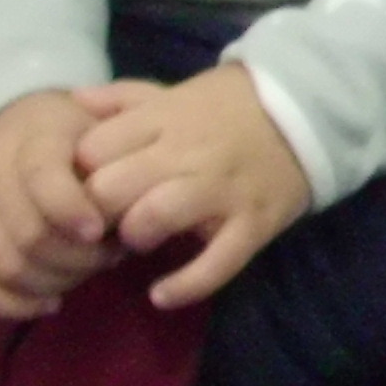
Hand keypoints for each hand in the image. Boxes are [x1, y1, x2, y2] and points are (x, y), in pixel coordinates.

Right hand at [0, 87, 125, 318]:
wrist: (15, 128)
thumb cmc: (76, 135)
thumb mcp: (104, 129)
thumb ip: (119, 161)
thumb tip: (134, 206)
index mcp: (32, 139)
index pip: (43, 179)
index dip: (71, 211)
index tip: (100, 232)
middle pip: (26, 235)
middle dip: (76, 257)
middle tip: (110, 256)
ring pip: (5, 265)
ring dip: (54, 281)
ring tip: (87, 272)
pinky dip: (14, 304)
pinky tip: (52, 303)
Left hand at [73, 64, 312, 307]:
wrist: (312, 110)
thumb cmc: (230, 107)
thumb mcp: (175, 91)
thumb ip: (123, 98)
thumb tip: (73, 103)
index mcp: (165, 118)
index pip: (93, 151)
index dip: (77, 175)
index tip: (84, 187)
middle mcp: (189, 152)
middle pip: (112, 188)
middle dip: (99, 210)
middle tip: (107, 218)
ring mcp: (223, 190)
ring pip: (153, 218)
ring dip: (135, 236)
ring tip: (142, 239)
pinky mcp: (254, 224)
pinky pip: (215, 265)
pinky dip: (184, 285)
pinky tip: (161, 294)